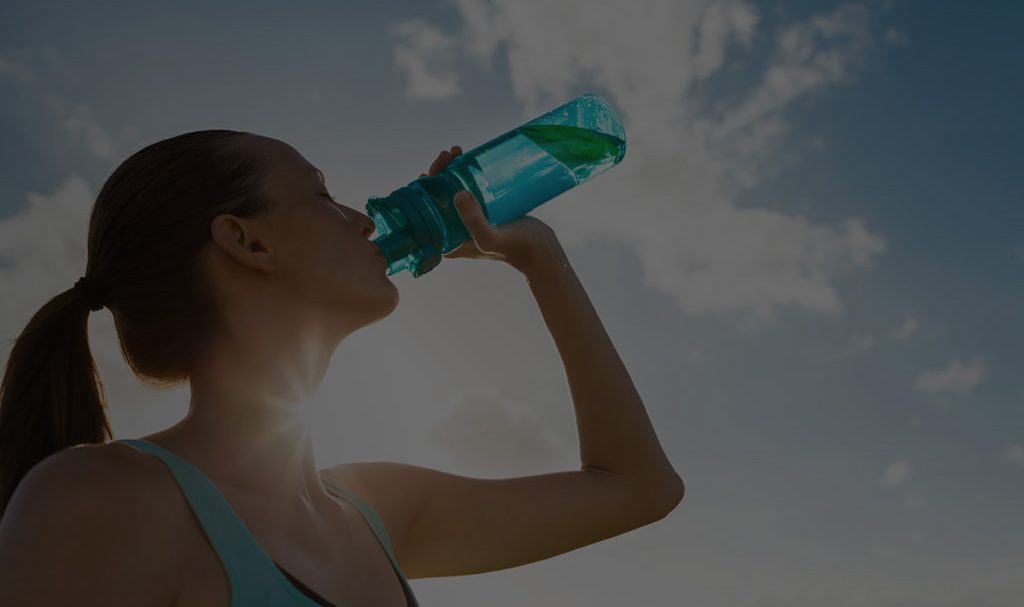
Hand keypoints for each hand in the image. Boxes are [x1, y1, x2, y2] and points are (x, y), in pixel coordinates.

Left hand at [422, 147, 561, 271]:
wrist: (541, 250)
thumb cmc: (515, 247)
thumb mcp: (491, 237)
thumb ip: (474, 221)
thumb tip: (458, 194)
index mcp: (445, 241)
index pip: (424, 212)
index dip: (423, 189)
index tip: (432, 170)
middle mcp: (451, 232)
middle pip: (436, 198)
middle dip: (437, 173)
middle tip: (449, 154)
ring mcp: (466, 222)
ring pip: (450, 191)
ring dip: (449, 170)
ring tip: (457, 152)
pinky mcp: (481, 213)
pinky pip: (466, 190)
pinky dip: (464, 174)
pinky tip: (467, 160)